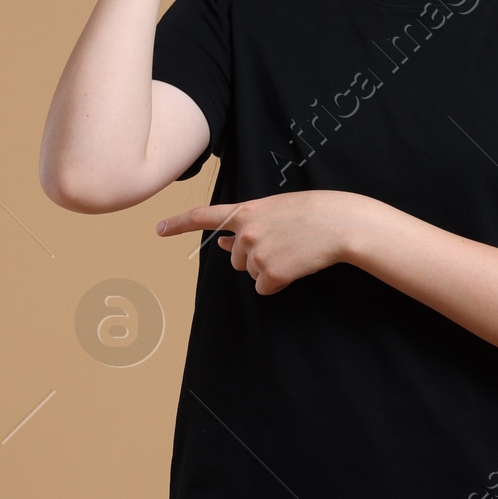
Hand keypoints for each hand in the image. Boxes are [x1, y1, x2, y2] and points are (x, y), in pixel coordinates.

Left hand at [156, 191, 370, 293]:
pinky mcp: (270, 274)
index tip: (158, 229)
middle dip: (255, 257)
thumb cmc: (313, 212)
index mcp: (245, 210)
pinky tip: (296, 267)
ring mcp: (256, 253)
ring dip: (271, 268)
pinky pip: (265, 288)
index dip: (178, 223)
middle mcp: (245, 232)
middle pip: (236, 259)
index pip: (204, 216)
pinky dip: (279, 284)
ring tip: (294, 251)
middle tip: (284, 244)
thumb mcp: (276, 210)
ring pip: (252, 273)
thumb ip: (247, 224)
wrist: (339, 223)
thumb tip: (223, 246)